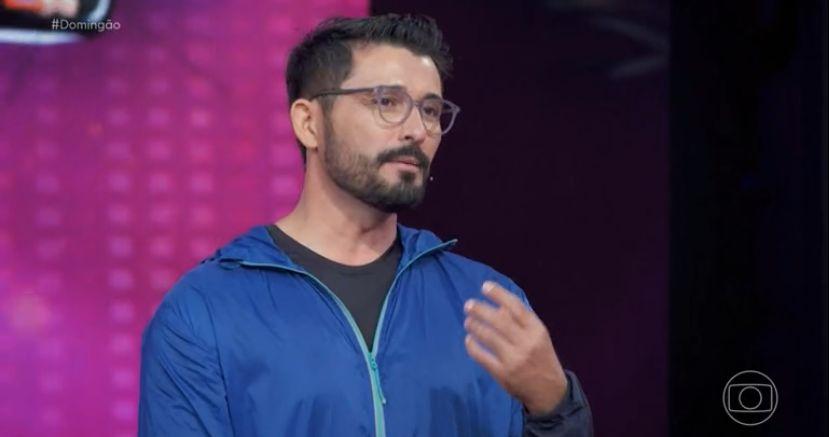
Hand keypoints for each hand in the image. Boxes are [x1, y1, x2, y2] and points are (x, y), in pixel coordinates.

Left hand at [463, 281, 567, 415]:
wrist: (549, 392)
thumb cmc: (542, 358)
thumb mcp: (538, 337)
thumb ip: (521, 322)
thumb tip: (497, 306)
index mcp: (537, 331)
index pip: (516, 307)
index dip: (499, 294)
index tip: (485, 287)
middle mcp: (526, 343)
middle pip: (499, 321)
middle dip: (481, 310)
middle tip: (468, 305)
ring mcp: (514, 359)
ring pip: (489, 337)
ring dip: (475, 326)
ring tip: (468, 321)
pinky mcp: (503, 374)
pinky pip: (482, 357)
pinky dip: (472, 346)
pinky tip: (469, 340)